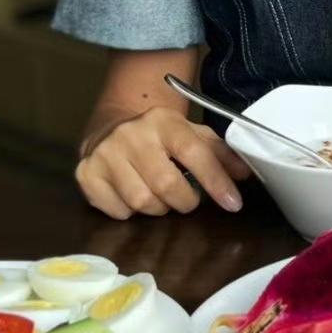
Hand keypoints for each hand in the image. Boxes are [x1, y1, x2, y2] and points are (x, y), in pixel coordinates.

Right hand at [75, 107, 249, 218]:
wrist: (112, 126)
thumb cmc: (160, 137)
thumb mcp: (192, 135)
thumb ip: (220, 153)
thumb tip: (246, 174)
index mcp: (163, 121)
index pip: (194, 153)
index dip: (216, 181)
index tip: (233, 203)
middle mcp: (131, 134)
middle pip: (167, 185)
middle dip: (185, 201)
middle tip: (187, 199)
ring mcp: (104, 153)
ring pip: (141, 202)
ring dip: (158, 208)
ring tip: (159, 195)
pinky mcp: (85, 173)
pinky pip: (116, 211)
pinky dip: (130, 212)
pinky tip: (132, 194)